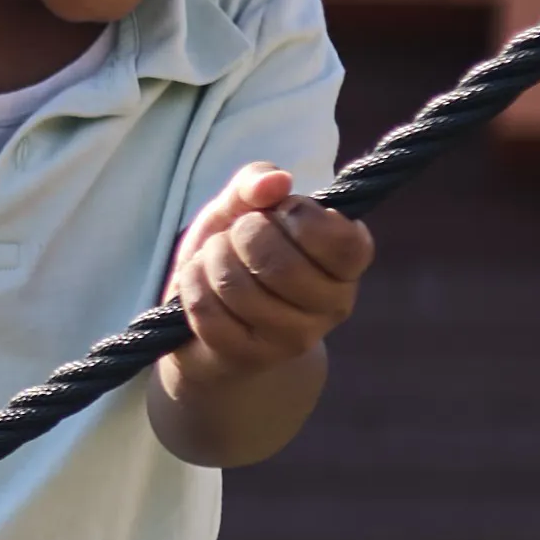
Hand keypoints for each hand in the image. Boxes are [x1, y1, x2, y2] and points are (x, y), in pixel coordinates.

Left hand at [161, 164, 369, 380]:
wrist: (209, 324)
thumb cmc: (238, 255)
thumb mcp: (243, 208)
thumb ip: (257, 182)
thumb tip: (275, 181)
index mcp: (346, 264)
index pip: (340, 240)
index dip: (298, 215)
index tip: (280, 212)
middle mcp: (332, 305)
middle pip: (280, 262)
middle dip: (243, 235)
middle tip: (235, 235)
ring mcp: (294, 338)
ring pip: (240, 288)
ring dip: (211, 261)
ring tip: (213, 259)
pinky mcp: (251, 358)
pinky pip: (210, 314)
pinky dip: (192, 287)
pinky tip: (197, 283)